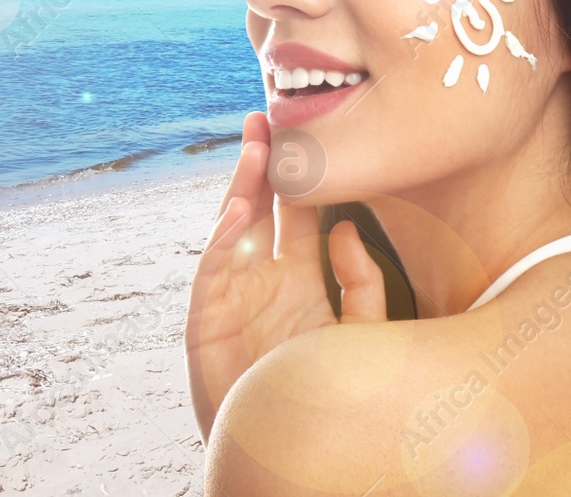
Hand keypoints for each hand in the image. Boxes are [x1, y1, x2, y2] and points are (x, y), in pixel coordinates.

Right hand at [185, 112, 386, 440]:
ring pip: (234, 227)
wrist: (288, 456)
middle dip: (264, 163)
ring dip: (241, 185)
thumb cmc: (329, 402)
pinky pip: (215, 269)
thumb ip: (362, 285)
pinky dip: (224, 236)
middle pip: (262, 207)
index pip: (300, 213)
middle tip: (268, 115)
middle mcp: (264, 279)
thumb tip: (347, 229)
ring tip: (254, 143)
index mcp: (300, 279)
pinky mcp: (208, 318)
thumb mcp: (362, 339)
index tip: (311, 132)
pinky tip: (240, 204)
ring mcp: (234, 295)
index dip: (304, 174)